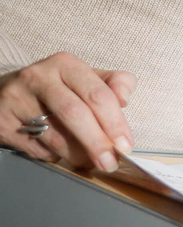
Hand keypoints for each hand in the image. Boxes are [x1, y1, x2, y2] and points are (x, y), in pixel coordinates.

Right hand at [0, 53, 136, 171]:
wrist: (3, 92)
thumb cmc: (55, 88)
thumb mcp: (84, 77)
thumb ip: (113, 84)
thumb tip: (124, 98)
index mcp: (65, 64)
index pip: (97, 94)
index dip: (115, 123)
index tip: (125, 145)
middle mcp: (39, 78)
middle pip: (75, 114)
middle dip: (97, 143)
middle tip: (109, 162)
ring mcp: (17, 99)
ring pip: (55, 135)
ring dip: (78, 155)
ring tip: (90, 161)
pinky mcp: (3, 122)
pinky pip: (36, 147)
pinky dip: (55, 156)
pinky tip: (61, 154)